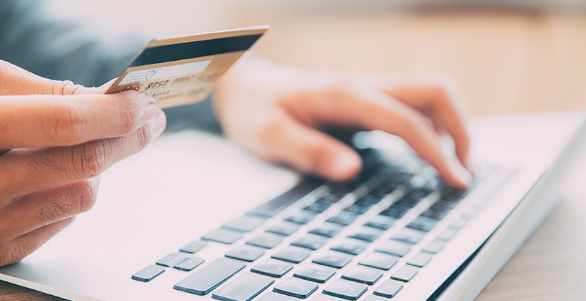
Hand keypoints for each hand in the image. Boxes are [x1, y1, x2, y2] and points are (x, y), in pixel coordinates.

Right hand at [0, 60, 164, 268]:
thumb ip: (44, 90)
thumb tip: (108, 100)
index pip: (64, 123)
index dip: (115, 114)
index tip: (144, 104)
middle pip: (83, 164)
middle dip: (128, 137)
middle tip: (146, 121)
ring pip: (83, 196)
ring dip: (98, 167)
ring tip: (82, 147)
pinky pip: (64, 220)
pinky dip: (70, 193)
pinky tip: (50, 177)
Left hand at [215, 58, 470, 187]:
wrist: (242, 87)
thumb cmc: (253, 110)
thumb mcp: (268, 136)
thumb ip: (309, 151)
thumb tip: (352, 169)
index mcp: (344, 94)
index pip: (406, 120)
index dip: (436, 151)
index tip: (455, 181)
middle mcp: (363, 85)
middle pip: (434, 91)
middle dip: (461, 128)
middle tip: (464, 172)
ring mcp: (367, 89)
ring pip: (428, 94)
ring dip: (450, 126)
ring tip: (454, 167)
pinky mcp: (365, 99)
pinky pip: (412, 105)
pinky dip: (432, 127)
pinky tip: (427, 152)